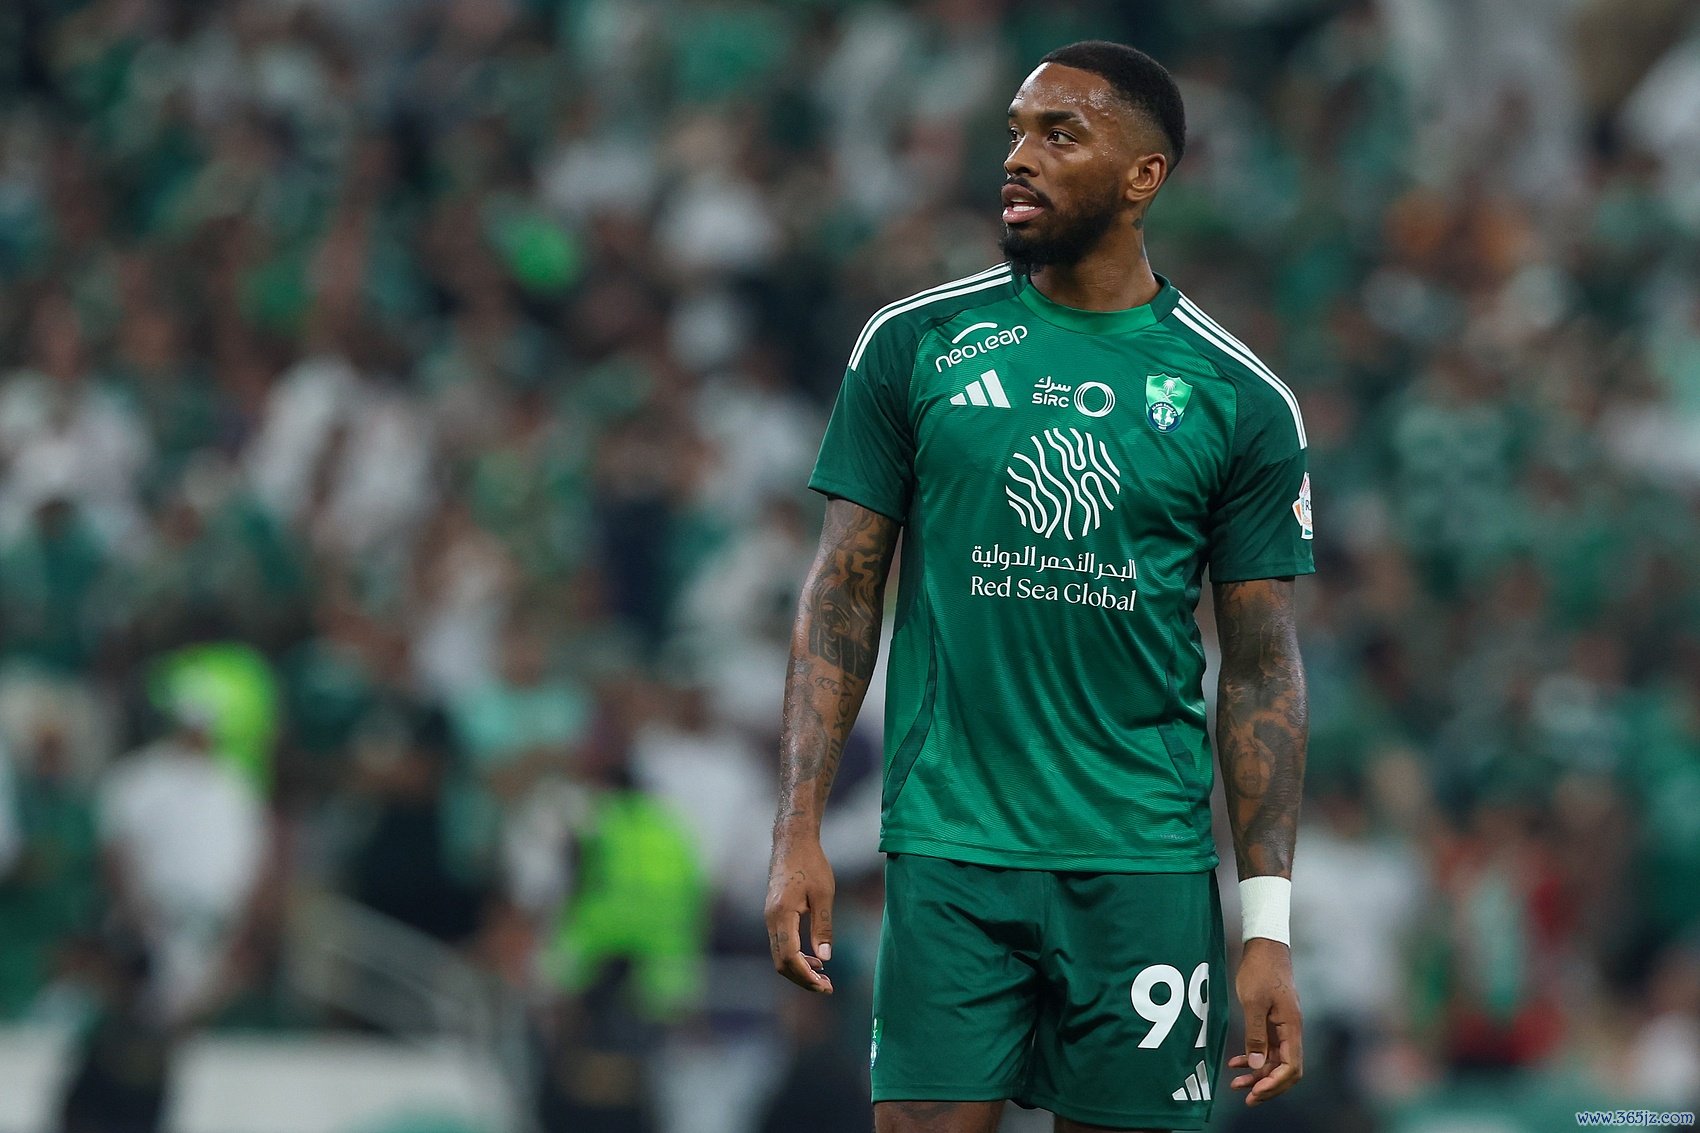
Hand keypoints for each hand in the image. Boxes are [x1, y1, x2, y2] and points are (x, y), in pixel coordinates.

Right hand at [764, 833, 834, 993]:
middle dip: (803, 979)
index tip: (825, 986)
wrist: (792, 842)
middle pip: (781, 963)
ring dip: (800, 969)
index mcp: (782, 915)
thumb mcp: (824, 894)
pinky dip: (796, 956)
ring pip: (780, 955)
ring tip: (824, 977)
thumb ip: (823, 927)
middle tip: (827, 987)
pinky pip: (781, 944)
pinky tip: (814, 958)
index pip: (790, 957)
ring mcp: (770, 918)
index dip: (806, 976)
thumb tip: (826, 958)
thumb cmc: (811, 864)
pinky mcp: (773, 915)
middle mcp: (771, 920)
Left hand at [1228, 938, 1302, 1104]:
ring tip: (1236, 1085)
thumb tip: (1257, 1065)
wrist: (1264, 947)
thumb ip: (1256, 1034)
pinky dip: (1253, 1058)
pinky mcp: (1272, 1022)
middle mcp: (1291, 1031)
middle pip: (1286, 1069)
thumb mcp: (1254, 1002)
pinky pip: (1267, 1048)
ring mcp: (1282, 1027)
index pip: (1291, 1067)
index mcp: (1292, 1028)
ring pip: (1274, 1060)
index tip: (1255, 1092)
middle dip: (1267, 1086)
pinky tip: (1236, 1063)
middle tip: (1247, 1098)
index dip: (1274, 1083)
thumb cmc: (1260, 971)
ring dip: (1257, 1074)